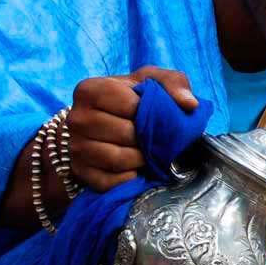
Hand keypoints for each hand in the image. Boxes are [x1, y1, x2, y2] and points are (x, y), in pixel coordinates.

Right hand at [67, 66, 198, 192]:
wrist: (104, 127)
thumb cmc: (131, 101)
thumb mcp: (151, 83)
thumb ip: (173, 83)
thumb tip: (190, 105)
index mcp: (88, 90)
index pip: (128, 105)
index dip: (146, 112)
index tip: (149, 114)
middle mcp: (75, 118)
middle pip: (124, 134)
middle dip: (145, 138)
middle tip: (150, 138)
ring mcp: (75, 147)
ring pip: (117, 159)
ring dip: (140, 159)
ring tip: (144, 152)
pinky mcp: (81, 172)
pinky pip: (111, 181)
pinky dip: (129, 177)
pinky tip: (134, 168)